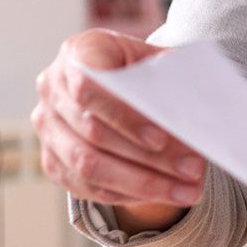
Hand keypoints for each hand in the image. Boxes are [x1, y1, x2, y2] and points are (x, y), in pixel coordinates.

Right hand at [30, 30, 204, 224]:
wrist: (116, 82)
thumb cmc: (141, 68)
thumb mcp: (157, 59)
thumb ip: (173, 76)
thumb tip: (198, 106)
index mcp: (78, 53)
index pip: (89, 86)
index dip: (123, 116)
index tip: (162, 139)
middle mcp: (53, 88)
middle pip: (93, 133)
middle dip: (147, 158)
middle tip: (192, 170)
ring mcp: (48, 127)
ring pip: (88, 166)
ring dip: (142, 183)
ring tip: (186, 191)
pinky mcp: (52, 160)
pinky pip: (86, 186)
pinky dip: (127, 194)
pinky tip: (163, 194)